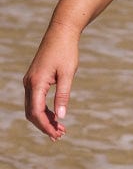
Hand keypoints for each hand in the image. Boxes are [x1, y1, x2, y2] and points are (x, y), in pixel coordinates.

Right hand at [23, 25, 79, 140]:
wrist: (61, 32)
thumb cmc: (66, 51)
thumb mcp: (67, 74)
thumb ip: (63, 96)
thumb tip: (61, 116)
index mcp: (36, 83)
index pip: (36, 112)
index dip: (46, 126)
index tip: (58, 135)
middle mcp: (29, 83)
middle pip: (32, 113)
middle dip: (45, 125)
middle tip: (60, 135)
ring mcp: (30, 81)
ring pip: (32, 107)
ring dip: (44, 119)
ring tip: (60, 129)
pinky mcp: (34, 79)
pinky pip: (35, 100)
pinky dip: (44, 110)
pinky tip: (56, 115)